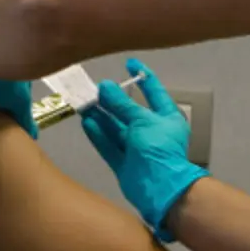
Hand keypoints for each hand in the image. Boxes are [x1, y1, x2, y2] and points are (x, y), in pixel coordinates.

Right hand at [81, 58, 208, 241]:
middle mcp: (151, 131)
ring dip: (101, 116)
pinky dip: (98, 134)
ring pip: (116, 128)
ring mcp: (136, 148)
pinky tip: (86, 122)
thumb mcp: (142, 120)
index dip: (142, 76)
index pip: (154, 91)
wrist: (160, 188)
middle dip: (113, 100)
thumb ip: (122, 104)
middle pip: (129, 111)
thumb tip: (105, 86)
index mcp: (166, 117)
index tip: (129, 62)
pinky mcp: (123, 163)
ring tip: (84, 103)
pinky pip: (109, 145)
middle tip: (94, 88)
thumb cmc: (158, 148)